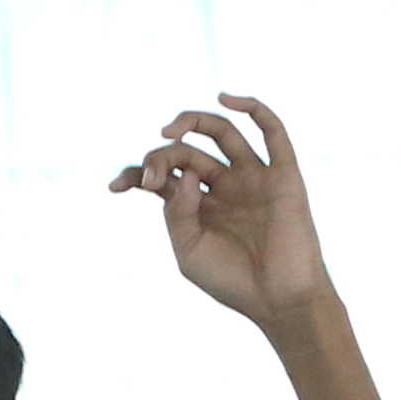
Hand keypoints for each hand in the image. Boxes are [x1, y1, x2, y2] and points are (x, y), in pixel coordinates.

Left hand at [110, 93, 333, 332]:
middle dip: (161, 156)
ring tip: (170, 131)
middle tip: (151, 176)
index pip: (162, 174)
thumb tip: (186, 174)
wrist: (280, 302)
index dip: (136, 172)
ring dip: (193, 122)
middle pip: (186, 152)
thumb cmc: (233, 282)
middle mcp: (223, 185)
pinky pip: (273, 132)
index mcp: (197, 205)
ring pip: (222, 132)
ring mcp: (253, 178)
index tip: (116, 186)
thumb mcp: (189, 252)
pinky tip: (226, 97)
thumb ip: (178, 213)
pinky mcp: (283, 176)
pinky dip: (253, 108)